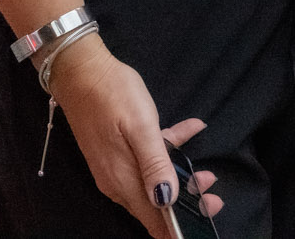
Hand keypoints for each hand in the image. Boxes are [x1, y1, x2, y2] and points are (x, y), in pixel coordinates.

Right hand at [46, 35, 223, 237]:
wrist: (80, 71)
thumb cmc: (113, 95)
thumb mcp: (141, 126)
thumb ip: (155, 164)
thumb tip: (166, 200)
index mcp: (123, 180)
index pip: (153, 219)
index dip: (178, 225)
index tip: (205, 215)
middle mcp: (117, 181)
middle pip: (154, 205)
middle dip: (185, 204)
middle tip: (213, 192)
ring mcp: (115, 167)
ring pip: (152, 183)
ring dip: (179, 180)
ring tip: (207, 172)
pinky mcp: (116, 152)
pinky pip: (146, 161)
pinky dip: (168, 152)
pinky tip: (191, 130)